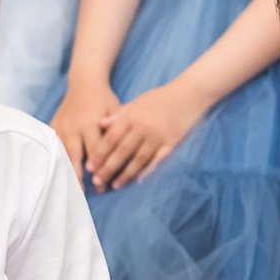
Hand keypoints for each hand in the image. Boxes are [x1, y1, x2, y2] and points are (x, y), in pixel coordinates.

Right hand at [49, 80, 119, 180]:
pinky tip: (57, 174)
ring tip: (70, 189)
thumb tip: (123, 156)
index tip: (103, 186)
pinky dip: (54, 161)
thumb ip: (116, 131)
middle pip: (75, 157)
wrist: (84, 82)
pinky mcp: (52, 126)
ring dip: (66, 172)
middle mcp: (74, 126)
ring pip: (61, 154)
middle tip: (85, 194)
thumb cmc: (104, 100)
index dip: (99, 170)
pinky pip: (52, 147)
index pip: (96, 152)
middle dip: (80, 177)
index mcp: (90, 123)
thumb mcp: (114, 112)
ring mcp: (61, 127)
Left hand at [89, 78, 209, 190]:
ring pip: (139, 158)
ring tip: (115, 185)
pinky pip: (158, 160)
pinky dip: (148, 170)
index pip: (112, 138)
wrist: (190, 93)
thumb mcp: (138, 102)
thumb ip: (119, 115)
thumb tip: (99, 124)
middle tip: (97, 181)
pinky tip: (139, 180)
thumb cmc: (161, 97)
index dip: (100, 153)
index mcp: (133, 116)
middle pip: (123, 151)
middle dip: (109, 167)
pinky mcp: (172, 143)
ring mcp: (158, 136)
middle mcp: (144, 127)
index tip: (89, 166)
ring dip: (126, 174)